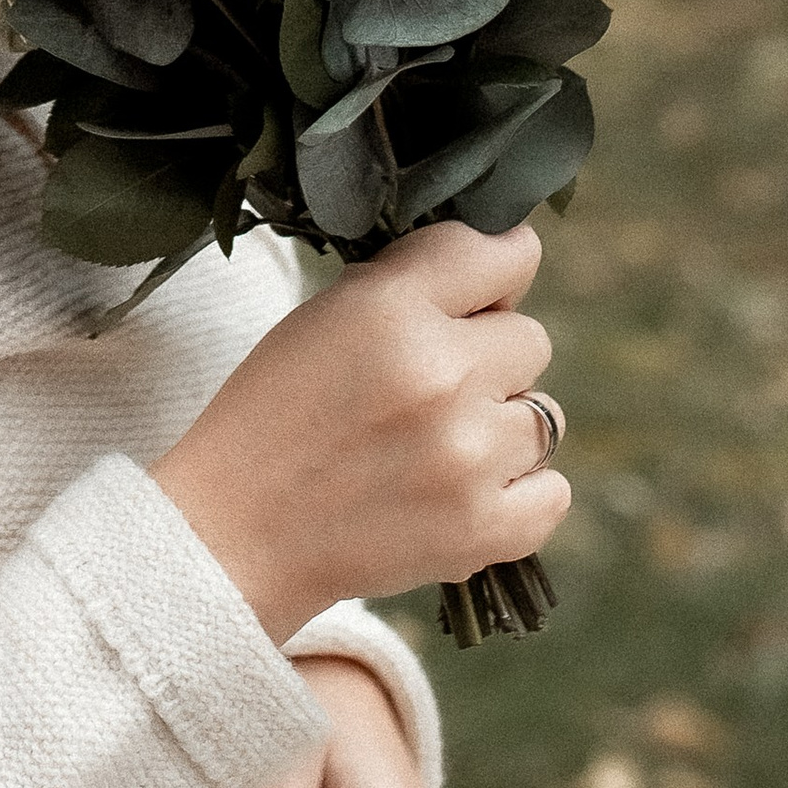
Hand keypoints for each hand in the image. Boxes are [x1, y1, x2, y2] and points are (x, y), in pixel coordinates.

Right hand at [152, 221, 568, 639]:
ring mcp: (468, 457)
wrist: (233, 534)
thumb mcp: (323, 318)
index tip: (481, 294)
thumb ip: (410, 286)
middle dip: (490, 359)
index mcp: (392, 309)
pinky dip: (521, 495)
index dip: (498, 272)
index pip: (505, 253)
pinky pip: (554, 493)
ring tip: (437, 449)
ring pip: (545, 416)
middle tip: (431, 390)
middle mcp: (442, 375)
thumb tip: (499, 273)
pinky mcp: (483, 529)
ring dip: (501, 428)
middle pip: (531, 339)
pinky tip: (467, 492)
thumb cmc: (273, 415)